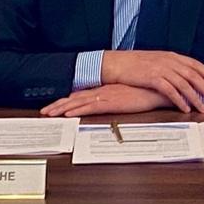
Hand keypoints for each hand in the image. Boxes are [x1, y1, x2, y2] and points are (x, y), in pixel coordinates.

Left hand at [41, 84, 171, 116]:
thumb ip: (120, 97)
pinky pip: (89, 107)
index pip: (83, 94)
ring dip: (62, 108)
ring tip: (49, 113)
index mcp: (107, 89)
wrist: (158, 90)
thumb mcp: (131, 95)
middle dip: (59, 104)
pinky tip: (67, 113)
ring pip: (78, 102)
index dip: (68, 100)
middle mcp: (103, 91)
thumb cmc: (148, 93)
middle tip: (45, 111)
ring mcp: (105, 96)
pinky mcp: (110, 103)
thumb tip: (114, 102)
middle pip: (76, 98)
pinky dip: (76, 110)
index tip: (56, 105)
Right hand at [101, 50, 203, 112]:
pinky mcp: (153, 78)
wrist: (117, 63)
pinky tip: (185, 108)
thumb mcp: (156, 60)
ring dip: (196, 97)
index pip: (195, 64)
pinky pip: (171, 91)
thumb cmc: (136, 63)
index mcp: (171, 56)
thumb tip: (182, 76)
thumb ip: (170, 66)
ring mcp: (162, 69)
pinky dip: (180, 100)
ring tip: (203, 107)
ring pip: (185, 85)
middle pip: (193, 75)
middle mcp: (169, 61)